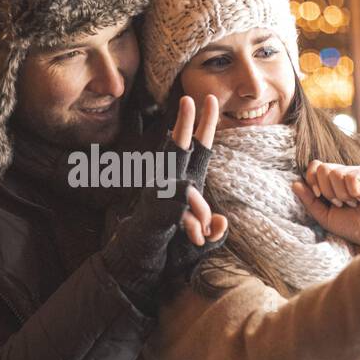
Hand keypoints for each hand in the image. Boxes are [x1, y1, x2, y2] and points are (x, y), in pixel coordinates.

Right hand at [169, 94, 226, 246]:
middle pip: (180, 148)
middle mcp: (170, 184)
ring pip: (184, 186)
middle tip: (188, 99)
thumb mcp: (201, 239)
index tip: (210, 99)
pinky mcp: (154, 211)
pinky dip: (191, 222)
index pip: (197, 149)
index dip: (205, 125)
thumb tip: (220, 222)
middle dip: (185, 124)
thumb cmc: (170, 247)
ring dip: (199, 208)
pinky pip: (177, 209)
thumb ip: (213, 231)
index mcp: (184, 183)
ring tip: (200, 234)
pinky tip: (196, 236)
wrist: (139, 261)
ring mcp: (159, 196)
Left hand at [291, 160, 359, 244]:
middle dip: (328, 191)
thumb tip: (294, 183)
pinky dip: (354, 192)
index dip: (312, 180)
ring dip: (342, 195)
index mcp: (332, 180)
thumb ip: (309, 200)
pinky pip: (351, 177)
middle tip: (342, 203)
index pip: (315, 166)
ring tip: (354, 203)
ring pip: (336, 173)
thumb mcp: (324, 216)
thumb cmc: (351, 226)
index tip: (320, 197)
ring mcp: (359, 170)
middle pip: (322, 168)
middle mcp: (345, 172)